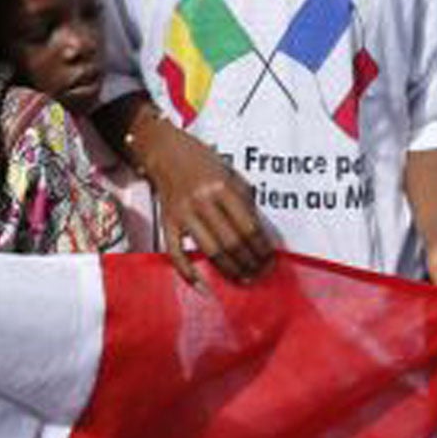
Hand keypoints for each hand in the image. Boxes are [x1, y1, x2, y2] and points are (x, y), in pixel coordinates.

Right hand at [128, 108, 271, 284]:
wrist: (165, 150)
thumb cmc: (203, 162)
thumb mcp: (230, 174)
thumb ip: (244, 201)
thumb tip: (259, 235)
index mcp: (222, 187)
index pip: (248, 226)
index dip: (262, 247)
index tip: (270, 259)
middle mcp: (202, 201)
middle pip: (231, 242)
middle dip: (249, 262)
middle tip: (260, 273)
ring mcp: (183, 213)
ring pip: (209, 251)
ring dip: (229, 270)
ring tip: (243, 279)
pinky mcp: (167, 222)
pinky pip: (176, 252)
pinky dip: (188, 272)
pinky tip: (202, 287)